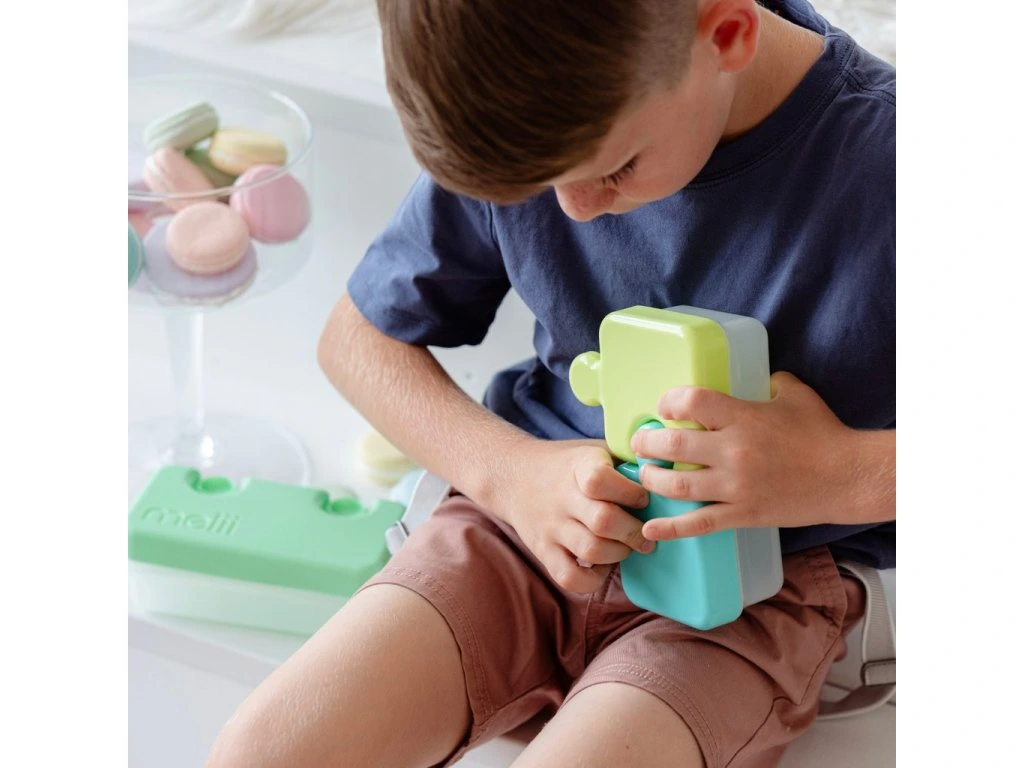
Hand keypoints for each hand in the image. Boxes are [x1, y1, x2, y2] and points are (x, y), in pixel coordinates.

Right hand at [491, 439, 652, 593]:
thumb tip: (672, 473)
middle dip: (634, 532)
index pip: (599, 480)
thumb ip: (627, 460)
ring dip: (618, 554)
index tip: (644, 497)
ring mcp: (550, 527)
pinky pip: (569, 577)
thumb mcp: (594, 450)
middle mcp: (562, 498)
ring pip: (591, 550)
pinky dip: (592, 580)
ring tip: (625, 547)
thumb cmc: (567, 465)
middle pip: (602, 521)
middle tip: (645, 535)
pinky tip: (602, 566)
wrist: (512, 477)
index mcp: (578, 467)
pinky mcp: (543, 551)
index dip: (630, 492)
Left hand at [630, 372, 888, 539]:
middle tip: (640, 443)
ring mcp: (737, 486)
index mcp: (744, 417)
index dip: (670, 401)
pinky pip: (700, 523)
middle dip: (648, 442)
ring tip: (645, 473)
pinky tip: (650, 528)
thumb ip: (767, 381)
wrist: (849, 477)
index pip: (692, 401)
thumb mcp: (794, 394)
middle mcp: (734, 451)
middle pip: (674, 444)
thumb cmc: (823, 433)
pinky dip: (672, 528)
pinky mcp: (743, 513)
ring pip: (678, 483)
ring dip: (653, 478)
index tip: (664, 406)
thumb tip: (751, 376)